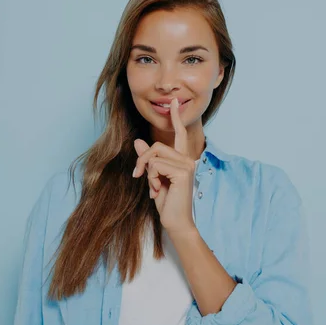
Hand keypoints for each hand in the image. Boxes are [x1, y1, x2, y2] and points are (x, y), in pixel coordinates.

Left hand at [132, 98, 196, 234]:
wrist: (176, 222)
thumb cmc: (167, 203)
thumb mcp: (153, 178)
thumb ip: (148, 160)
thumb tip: (139, 141)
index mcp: (182, 159)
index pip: (179, 133)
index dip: (175, 117)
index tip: (173, 102)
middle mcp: (187, 159)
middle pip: (156, 146)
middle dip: (142, 160)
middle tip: (139, 176)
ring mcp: (186, 165)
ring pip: (154, 155)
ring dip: (147, 172)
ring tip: (154, 187)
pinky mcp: (182, 172)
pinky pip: (156, 165)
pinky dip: (151, 178)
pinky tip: (158, 190)